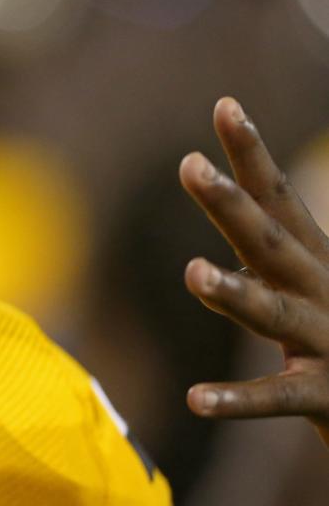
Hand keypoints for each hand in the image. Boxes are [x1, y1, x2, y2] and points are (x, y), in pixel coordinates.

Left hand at [181, 97, 328, 447]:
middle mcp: (319, 291)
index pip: (277, 198)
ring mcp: (324, 341)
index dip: (251, 153)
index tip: (224, 105)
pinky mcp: (325, 394)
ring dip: (232, 293)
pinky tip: (194, 399)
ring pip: (271, 314)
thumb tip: (251, 210)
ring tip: (192, 273)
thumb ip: (281, 243)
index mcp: (313, 261)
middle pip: (267, 241)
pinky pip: (276, 398)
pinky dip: (238, 400)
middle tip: (190, 165)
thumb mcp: (316, 282)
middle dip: (230, 203)